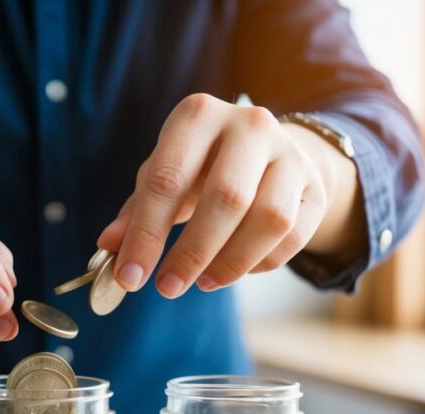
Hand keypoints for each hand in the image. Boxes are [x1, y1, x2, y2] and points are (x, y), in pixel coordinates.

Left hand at [98, 94, 339, 296]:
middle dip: (192, 252)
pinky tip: (235, 269)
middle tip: (167, 288)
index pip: (167, 179)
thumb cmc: (200, 167)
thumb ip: (135, 212)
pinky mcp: (314, 185)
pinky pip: (293, 236)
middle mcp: (249, 125)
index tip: (129, 276)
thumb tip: (109, 246)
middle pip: (226, 198)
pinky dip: (260, 263)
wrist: (267, 152)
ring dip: (231, 262)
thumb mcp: (163, 176)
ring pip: (269, 219)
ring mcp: (289, 153)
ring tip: (203, 282)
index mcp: (198, 115)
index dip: (145, 234)